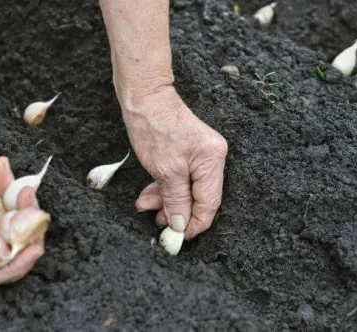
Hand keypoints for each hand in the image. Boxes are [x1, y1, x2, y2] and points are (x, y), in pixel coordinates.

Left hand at [124, 86, 227, 238]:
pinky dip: (164, 188)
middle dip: (177, 211)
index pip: (210, 203)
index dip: (195, 224)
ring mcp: (200, 154)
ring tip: (146, 206)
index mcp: (213, 161)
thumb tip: (181, 225)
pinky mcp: (187, 152)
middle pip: (198, 197)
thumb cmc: (154, 127)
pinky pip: (179, 178)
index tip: (179, 238)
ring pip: (186, 189)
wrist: (144, 96)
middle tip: (158, 223)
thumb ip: (176, 200)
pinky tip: (149, 194)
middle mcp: (212, 158)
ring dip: (166, 201)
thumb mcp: (165, 170)